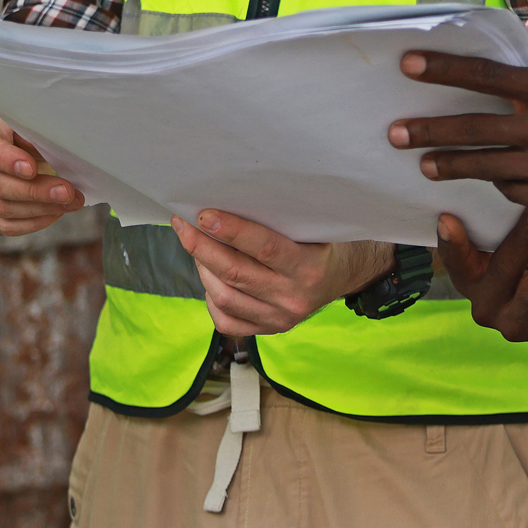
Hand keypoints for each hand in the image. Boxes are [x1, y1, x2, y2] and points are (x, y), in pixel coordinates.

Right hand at [0, 105, 85, 234]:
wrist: (5, 133)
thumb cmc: (20, 124)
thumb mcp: (25, 118)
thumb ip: (34, 135)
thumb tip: (59, 155)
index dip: (7, 161)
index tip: (32, 168)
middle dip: (35, 192)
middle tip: (67, 192)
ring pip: (3, 210)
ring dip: (40, 210)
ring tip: (70, 203)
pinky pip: (6, 226)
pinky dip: (34, 223)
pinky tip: (56, 213)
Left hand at [172, 212, 390, 336]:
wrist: (345, 275)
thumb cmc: (323, 239)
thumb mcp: (314, 225)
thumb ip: (281, 218)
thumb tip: (231, 197)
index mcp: (310, 268)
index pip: (265, 248)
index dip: (231, 230)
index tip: (203, 214)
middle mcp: (294, 298)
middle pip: (236, 274)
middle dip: (202, 247)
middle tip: (183, 224)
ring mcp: (280, 319)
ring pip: (225, 298)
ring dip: (202, 268)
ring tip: (194, 245)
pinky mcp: (269, 330)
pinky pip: (227, 322)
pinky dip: (210, 298)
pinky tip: (209, 276)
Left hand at [388, 50, 527, 222]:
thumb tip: (503, 63)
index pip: (485, 75)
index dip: (443, 69)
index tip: (409, 65)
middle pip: (474, 128)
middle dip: (428, 131)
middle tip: (395, 132)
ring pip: (485, 167)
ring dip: (450, 165)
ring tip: (424, 165)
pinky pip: (512, 191)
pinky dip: (496, 183)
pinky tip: (484, 178)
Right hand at [436, 210, 527, 349]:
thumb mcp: (516, 244)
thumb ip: (504, 226)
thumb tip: (505, 185)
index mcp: (471, 282)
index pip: (456, 264)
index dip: (452, 244)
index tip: (448, 218)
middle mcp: (486, 309)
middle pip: (502, 272)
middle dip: (525, 238)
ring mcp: (516, 328)